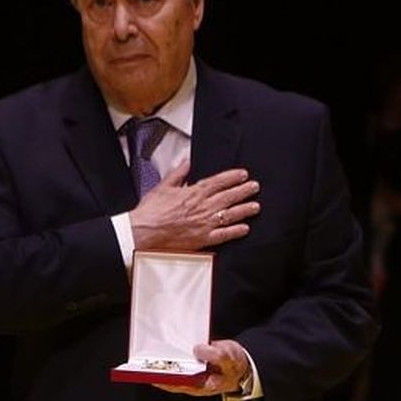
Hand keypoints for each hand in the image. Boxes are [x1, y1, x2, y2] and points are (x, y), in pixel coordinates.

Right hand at [130, 160, 260, 251]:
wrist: (144, 231)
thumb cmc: (152, 212)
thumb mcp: (163, 186)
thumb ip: (178, 173)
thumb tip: (187, 162)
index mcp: (194, 193)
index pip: (219, 181)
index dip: (233, 177)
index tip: (243, 174)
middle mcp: (203, 207)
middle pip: (229, 196)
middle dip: (244, 190)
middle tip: (254, 187)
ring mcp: (205, 223)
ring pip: (231, 214)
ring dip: (245, 209)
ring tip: (255, 206)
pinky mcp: (203, 239)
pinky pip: (224, 234)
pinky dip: (236, 231)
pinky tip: (245, 228)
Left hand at [153, 339, 251, 396]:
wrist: (243, 363)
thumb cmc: (236, 366)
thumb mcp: (228, 360)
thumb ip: (215, 355)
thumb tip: (197, 349)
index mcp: (200, 385)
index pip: (176, 384)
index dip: (163, 379)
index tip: (150, 373)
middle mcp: (193, 380)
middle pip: (171, 376)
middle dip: (159, 368)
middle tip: (145, 360)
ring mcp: (192, 371)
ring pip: (174, 367)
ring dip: (164, 360)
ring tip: (152, 350)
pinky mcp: (193, 361)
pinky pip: (180, 358)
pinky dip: (174, 353)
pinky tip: (167, 344)